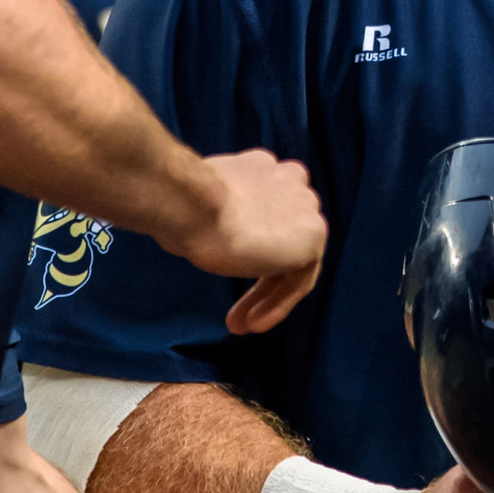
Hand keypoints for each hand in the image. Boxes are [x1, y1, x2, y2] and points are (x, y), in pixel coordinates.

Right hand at [158, 149, 326, 333]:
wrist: (192, 204)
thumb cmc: (180, 205)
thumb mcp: (197, 204)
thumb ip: (218, 212)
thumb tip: (209, 227)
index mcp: (261, 167)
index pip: (266, 212)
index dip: (246, 245)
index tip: (222, 265)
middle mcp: (289, 180)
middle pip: (282, 237)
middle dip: (258, 274)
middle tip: (234, 310)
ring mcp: (305, 207)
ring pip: (292, 262)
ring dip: (267, 296)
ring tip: (243, 325)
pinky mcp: (313, 236)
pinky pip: (299, 281)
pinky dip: (278, 305)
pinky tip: (253, 323)